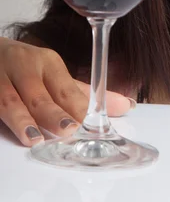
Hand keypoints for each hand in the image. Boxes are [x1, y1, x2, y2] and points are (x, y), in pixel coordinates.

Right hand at [0, 37, 134, 146]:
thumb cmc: (25, 67)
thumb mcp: (54, 75)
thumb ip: (83, 95)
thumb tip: (125, 106)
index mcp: (48, 62)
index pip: (65, 88)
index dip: (76, 106)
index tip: (87, 123)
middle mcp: (24, 67)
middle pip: (39, 94)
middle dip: (53, 113)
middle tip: (68, 130)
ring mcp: (0, 78)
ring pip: (10, 101)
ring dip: (22, 120)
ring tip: (34, 138)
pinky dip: (1, 121)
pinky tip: (10, 134)